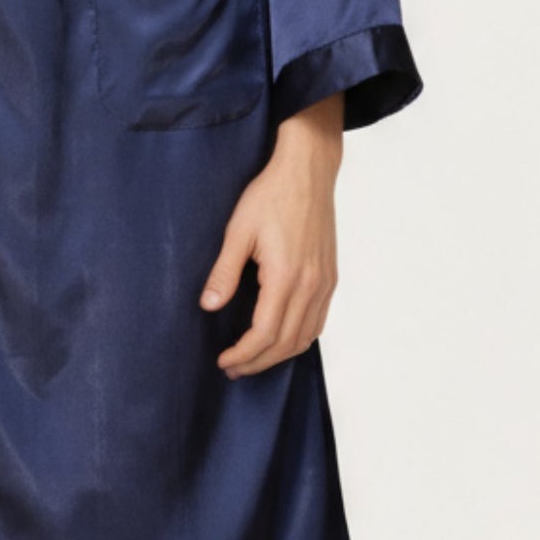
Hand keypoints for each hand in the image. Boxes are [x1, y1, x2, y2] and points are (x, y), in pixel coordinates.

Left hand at [199, 93, 343, 377]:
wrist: (308, 170)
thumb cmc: (271, 195)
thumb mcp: (239, 230)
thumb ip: (225, 272)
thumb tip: (209, 306)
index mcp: (286, 277)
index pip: (264, 333)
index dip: (243, 354)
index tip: (224, 361)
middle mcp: (311, 286)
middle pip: (285, 343)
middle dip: (258, 362)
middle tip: (233, 368)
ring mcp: (324, 283)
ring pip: (305, 337)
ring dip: (279, 354)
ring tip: (253, 358)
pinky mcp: (330, 277)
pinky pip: (318, 321)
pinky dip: (299, 338)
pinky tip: (281, 337)